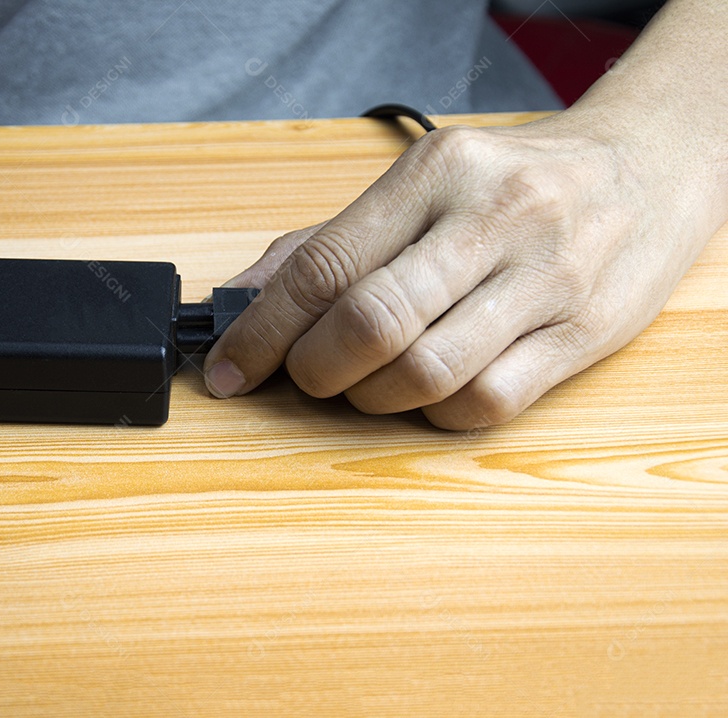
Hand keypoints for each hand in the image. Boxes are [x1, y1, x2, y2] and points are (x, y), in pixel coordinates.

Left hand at [204, 112, 721, 428]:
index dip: (262, 333)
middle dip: (313, 371)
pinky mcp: (584, 334)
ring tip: (366, 383)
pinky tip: (428, 394)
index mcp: (435, 174)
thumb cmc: (511, 182)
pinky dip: (435, 415)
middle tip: (304, 377)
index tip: (230, 370)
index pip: (324, 266)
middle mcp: (492, 219)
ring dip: (371, 399)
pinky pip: (486, 403)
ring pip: (427, 373)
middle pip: (371, 323)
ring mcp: (545, 279)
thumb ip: (327, 241)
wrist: (645, 168)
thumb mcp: (419, 185)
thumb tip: (241, 301)